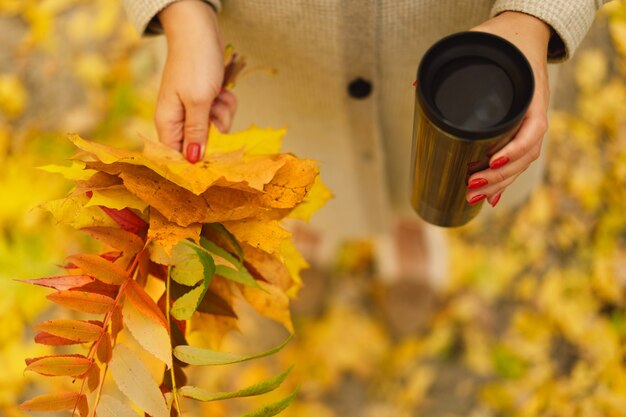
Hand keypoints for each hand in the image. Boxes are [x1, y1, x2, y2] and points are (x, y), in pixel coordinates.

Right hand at [156, 0, 236, 162]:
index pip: (176, 156)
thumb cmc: (195, 63)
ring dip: (223, 113)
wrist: (200, 31)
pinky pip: (221, 114)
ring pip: (215, 129)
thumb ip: (196, 132)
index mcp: (168, 122)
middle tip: (214, 109)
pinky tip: (222, 90)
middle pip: (201, 144)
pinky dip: (225, 103)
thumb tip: (191, 160)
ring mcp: (193, 110)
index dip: (194, 160)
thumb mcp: (198, 101)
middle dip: (215, 130)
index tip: (213, 157)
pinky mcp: (206, 101)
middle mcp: (179, 119)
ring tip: (218, 94)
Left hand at [466, 11, 550, 206]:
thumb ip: (454, 63)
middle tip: (470, 187)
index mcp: (531, 96)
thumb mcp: (482, 45)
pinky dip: (504, 180)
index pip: (532, 130)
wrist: (524, 35)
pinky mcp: (521, 131)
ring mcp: (530, 124)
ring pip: (521, 163)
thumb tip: (417, 87)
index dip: (515, 150)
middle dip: (498, 176)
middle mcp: (534, 114)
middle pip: (524, 156)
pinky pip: (518, 161)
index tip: (492, 159)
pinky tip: (490, 198)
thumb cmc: (503, 43)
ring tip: (473, 197)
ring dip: (499, 184)